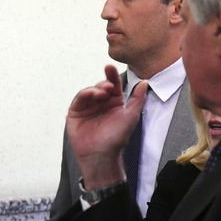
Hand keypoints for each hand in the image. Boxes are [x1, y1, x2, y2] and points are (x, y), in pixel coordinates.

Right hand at [67, 65, 147, 188]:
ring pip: (89, 91)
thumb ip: (137, 98)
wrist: (101, 154)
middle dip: (104, 83)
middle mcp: (100, 103)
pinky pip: (78, 99)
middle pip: (100, 86)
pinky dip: (84, 94)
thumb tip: (145, 81)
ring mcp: (87, 107)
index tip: (109, 67)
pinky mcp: (75, 112)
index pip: (113, 85)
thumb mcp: (131, 116)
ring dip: (95, 89)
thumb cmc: (117, 137)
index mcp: (113, 102)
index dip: (111, 75)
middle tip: (108, 87)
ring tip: (101, 93)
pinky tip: (91, 95)